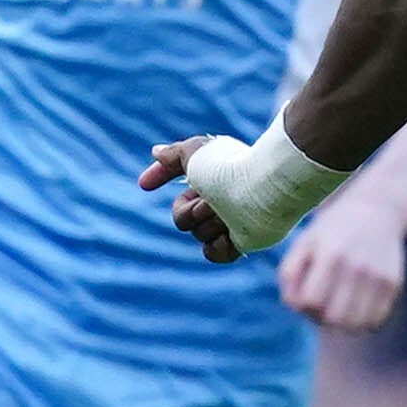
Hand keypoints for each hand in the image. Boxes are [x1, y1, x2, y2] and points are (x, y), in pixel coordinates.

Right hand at [141, 137, 243, 264]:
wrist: (262, 188)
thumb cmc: (229, 167)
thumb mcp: (195, 154)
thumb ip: (175, 154)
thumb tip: (156, 152)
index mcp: (211, 180)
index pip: (176, 179)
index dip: (160, 179)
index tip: (144, 185)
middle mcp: (221, 201)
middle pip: (182, 220)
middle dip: (190, 212)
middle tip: (210, 203)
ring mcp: (232, 222)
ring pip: (199, 235)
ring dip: (209, 224)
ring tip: (229, 213)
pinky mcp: (244, 241)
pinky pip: (215, 254)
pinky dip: (218, 247)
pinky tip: (229, 235)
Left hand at [277, 205, 406, 333]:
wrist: (377, 211)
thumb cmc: (331, 231)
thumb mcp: (304, 242)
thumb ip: (289, 274)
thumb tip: (295, 306)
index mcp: (331, 255)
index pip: (311, 300)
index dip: (303, 305)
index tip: (306, 296)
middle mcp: (358, 267)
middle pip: (335, 318)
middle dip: (322, 318)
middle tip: (322, 306)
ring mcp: (379, 277)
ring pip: (357, 325)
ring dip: (343, 324)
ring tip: (339, 308)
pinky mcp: (394, 284)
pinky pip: (376, 320)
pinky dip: (363, 321)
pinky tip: (357, 306)